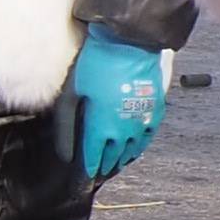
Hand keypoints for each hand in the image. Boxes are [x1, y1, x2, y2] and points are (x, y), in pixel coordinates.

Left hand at [57, 28, 169, 179]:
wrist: (129, 41)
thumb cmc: (96, 64)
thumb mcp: (72, 94)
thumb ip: (65, 126)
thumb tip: (64, 154)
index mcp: (102, 127)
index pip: (94, 157)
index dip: (88, 168)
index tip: (83, 177)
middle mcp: (124, 129)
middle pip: (114, 156)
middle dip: (105, 167)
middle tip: (98, 175)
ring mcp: (142, 120)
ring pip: (133, 149)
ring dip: (122, 159)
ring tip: (114, 166)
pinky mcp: (155, 109)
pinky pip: (148, 136)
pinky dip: (140, 146)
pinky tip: (135, 148)